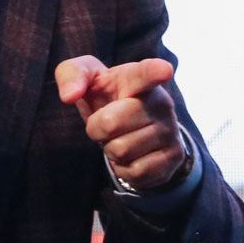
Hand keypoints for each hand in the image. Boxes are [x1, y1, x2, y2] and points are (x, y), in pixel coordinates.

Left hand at [55, 56, 184, 190]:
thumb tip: (69, 96)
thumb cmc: (105, 96)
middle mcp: (160, 102)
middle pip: (111, 123)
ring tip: (120, 137)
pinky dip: (124, 169)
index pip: (146, 73)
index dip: (155, 71)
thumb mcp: (86, 79)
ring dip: (111, 150)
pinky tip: (130, 156)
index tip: (164, 70)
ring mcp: (170, 129)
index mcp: (137, 78)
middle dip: (97, 128)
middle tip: (105, 124)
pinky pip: (137, 172)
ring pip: (122, 151)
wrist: (131, 126)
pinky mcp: (174, 156)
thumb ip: (71, 75)